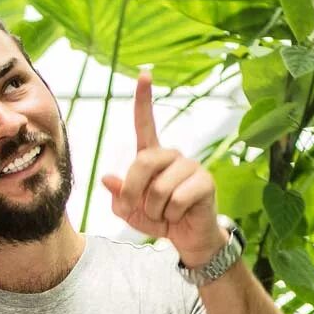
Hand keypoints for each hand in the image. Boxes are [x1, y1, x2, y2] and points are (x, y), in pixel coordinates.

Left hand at [101, 72, 226, 268]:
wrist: (188, 239)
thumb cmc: (158, 218)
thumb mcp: (129, 210)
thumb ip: (118, 195)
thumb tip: (108, 177)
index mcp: (153, 156)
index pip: (145, 124)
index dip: (144, 99)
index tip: (144, 73)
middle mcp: (172, 156)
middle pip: (142, 162)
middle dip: (133, 192)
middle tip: (137, 209)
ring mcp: (191, 166)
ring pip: (159, 187)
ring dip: (154, 209)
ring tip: (165, 213)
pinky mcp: (206, 182)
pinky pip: (176, 199)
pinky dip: (171, 215)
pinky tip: (180, 215)